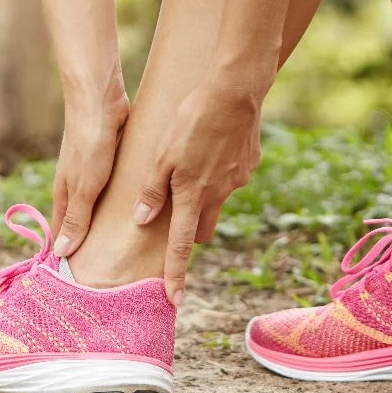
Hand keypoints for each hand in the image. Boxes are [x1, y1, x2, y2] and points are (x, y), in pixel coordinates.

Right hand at [51, 90, 129, 257]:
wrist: (100, 99)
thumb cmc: (90, 142)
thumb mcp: (85, 186)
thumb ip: (76, 219)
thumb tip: (63, 253)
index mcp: (65, 196)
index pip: (63, 236)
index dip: (70, 257)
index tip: (81, 282)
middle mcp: (76, 188)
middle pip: (82, 225)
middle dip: (92, 246)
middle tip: (109, 272)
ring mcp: (92, 175)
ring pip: (99, 209)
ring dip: (109, 226)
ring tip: (126, 250)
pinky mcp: (109, 163)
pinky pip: (114, 192)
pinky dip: (121, 206)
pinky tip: (136, 213)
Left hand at [134, 78, 262, 304]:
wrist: (234, 91)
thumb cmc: (191, 120)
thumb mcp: (161, 154)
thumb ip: (152, 189)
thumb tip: (143, 219)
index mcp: (192, 196)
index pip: (181, 246)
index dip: (176, 275)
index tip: (175, 301)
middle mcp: (218, 195)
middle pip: (202, 228)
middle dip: (191, 230)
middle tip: (177, 212)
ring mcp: (236, 180)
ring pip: (216, 200)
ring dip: (204, 195)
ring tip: (194, 162)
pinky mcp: (248, 164)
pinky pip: (229, 176)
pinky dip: (219, 170)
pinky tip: (213, 144)